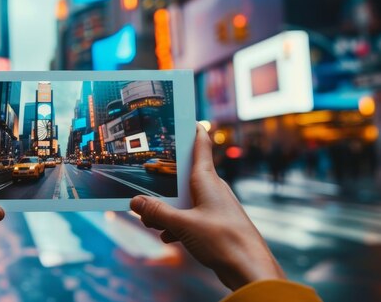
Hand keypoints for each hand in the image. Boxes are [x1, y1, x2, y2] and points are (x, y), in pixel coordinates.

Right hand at [130, 124, 283, 290]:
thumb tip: (135, 202)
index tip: (183, 116)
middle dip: (162, 184)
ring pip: (186, 198)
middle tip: (143, 190)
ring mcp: (216, 206)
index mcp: (207, 180)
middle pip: (184, 175)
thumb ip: (157, 213)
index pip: (200, 145)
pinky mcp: (216, 224)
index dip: (192, 129)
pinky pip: (192, 216)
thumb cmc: (224, 241)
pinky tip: (169, 237)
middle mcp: (213, 189)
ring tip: (152, 222)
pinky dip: (178, 224)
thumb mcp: (183, 226)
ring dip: (168, 208)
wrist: (251, 270)